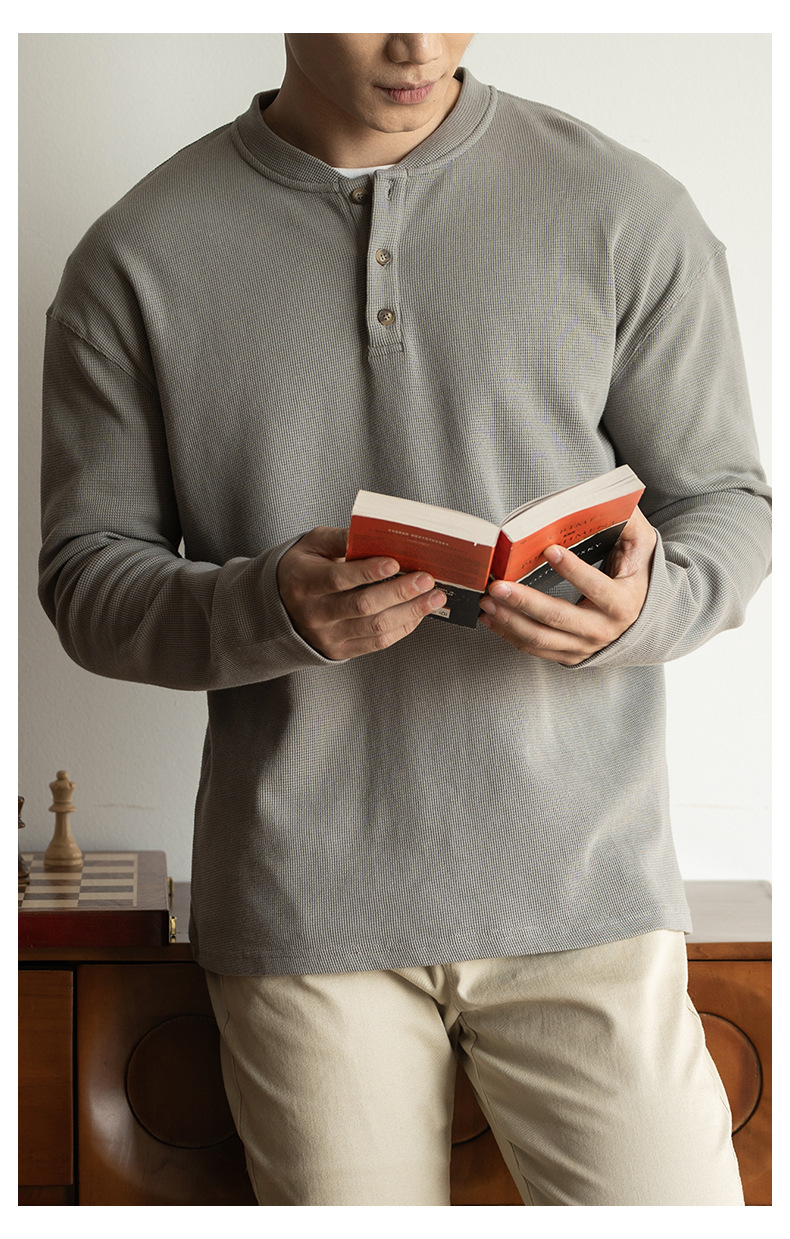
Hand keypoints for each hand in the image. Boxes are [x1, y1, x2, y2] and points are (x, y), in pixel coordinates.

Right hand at [277, 526, 446, 659]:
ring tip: (435, 597)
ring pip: (375, 627)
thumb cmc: (304, 568)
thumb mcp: (313, 545)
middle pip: (362, 606)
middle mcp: (314, 614)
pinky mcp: (341, 651)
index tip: (395, 562)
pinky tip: (419, 612)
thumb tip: (374, 533)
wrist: (281, 607)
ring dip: (410, 612)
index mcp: (304, 582)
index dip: (368, 572)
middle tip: (427, 579)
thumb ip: (341, 538)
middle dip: (399, 592)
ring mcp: (328, 636)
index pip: (338, 579)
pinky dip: (403, 627)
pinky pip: (378, 642)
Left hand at [478, 507, 656, 664]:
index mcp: (622, 603)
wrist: (641, 615)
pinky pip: (534, 648)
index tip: (549, 549)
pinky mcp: (568, 655)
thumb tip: (608, 501)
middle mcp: (603, 630)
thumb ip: (629, 522)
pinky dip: (509, 633)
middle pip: (557, 618)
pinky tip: (491, 616)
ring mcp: (584, 647)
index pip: (596, 587)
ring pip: (540, 638)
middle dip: (524, 601)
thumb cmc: (634, 574)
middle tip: (497, 585)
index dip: (572, 570)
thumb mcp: (641, 545)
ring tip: (488, 600)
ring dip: (509, 620)